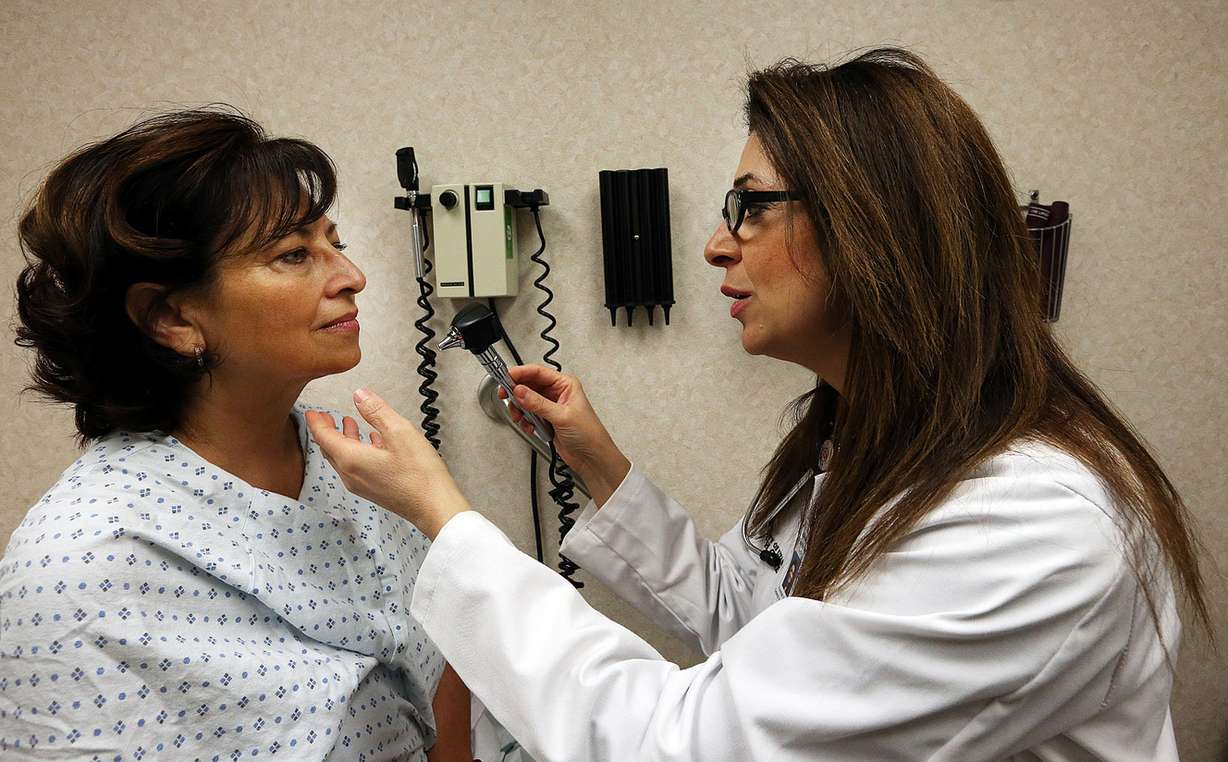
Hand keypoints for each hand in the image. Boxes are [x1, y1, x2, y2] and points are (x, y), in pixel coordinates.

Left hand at [304, 389, 471, 538]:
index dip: (317, 422)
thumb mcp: (399, 432)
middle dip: (327, 430)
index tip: (312, 412)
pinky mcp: (374, 491)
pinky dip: (357, 451)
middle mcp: (352, 475)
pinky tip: (372, 443)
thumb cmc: (420, 475)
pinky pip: (356, 468)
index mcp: (352, 460)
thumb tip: (360, 395)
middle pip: (330, 449)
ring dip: (344, 439)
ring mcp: (362, 485)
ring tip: (348, 424)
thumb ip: (376, 411)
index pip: (324, 437)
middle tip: (325, 417)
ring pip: (343, 459)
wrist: (435, 507)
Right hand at [499, 364, 629, 505]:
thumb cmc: (589, 434)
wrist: (592, 458)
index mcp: (565, 384)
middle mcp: (557, 393)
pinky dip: (525, 420)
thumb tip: (520, 391)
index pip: (538, 372)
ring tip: (521, 417)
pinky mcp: (546, 420)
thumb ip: (538, 403)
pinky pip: (528, 415)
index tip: (506, 378)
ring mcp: (550, 407)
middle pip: (529, 385)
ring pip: (526, 401)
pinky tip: (531, 427)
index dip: (520, 373)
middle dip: (517, 393)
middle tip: (506, 397)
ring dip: (520, 409)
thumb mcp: (562, 416)